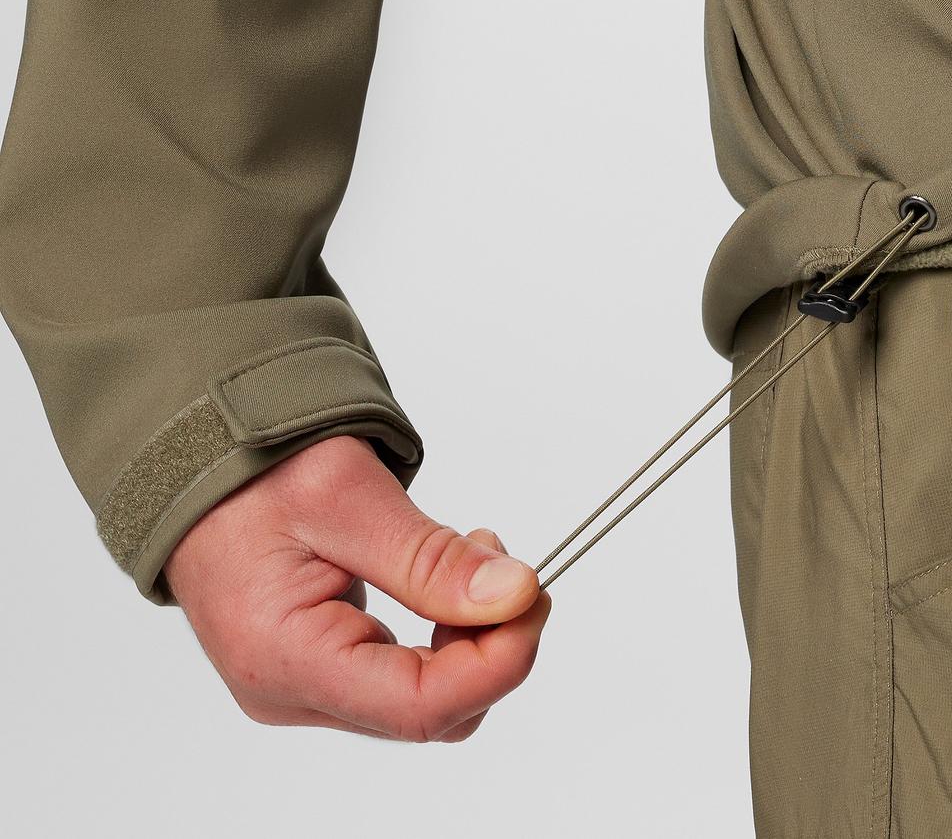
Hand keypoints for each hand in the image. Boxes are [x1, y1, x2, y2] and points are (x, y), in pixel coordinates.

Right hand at [164, 435, 549, 740]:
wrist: (195, 461)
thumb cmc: (254, 470)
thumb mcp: (347, 495)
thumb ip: (430, 557)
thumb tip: (513, 595)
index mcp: (285, 659)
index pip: (422, 706)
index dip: (498, 660)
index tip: (534, 596)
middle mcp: (289, 693)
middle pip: (429, 712)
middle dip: (490, 643)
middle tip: (508, 563)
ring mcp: (301, 686)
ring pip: (423, 698)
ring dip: (470, 635)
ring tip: (474, 553)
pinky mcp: (316, 666)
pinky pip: (401, 675)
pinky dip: (442, 631)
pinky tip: (446, 576)